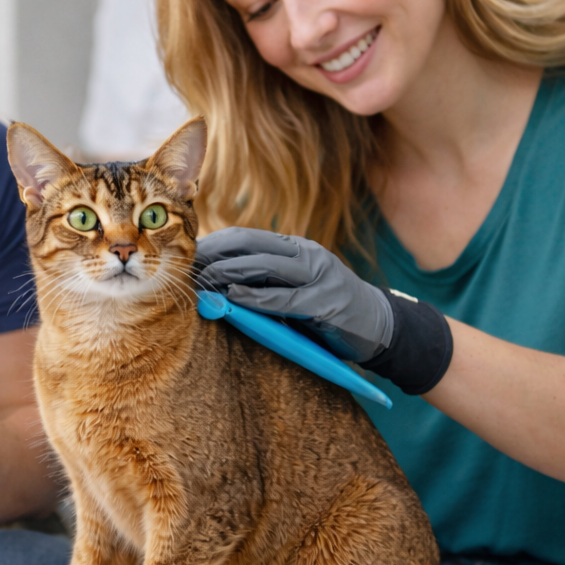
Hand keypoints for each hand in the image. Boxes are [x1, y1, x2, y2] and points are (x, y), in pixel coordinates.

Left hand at [195, 227, 393, 361]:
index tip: (186, 255)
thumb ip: (262, 281)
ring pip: (265, 266)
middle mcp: (306, 254)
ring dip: (230, 273)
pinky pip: (285, 299)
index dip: (213, 244)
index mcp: (294, 247)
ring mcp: (319, 275)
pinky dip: (257, 298)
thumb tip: (213, 284)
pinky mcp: (328, 302)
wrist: (378, 326)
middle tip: (188, 267)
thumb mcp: (293, 287)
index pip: (245, 237)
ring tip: (204, 281)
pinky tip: (234, 299)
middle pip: (250, 245)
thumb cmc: (325, 309)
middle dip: (215, 255)